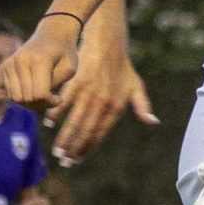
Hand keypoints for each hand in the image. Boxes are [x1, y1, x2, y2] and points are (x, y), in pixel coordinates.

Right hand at [1, 25, 80, 112]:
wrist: (52, 33)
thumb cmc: (65, 53)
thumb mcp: (69, 70)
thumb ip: (53, 86)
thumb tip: (35, 100)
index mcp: (40, 60)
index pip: (40, 94)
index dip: (51, 102)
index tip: (60, 98)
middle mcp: (21, 61)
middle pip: (27, 99)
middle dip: (41, 104)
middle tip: (53, 98)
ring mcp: (11, 63)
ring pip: (16, 98)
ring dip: (31, 103)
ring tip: (44, 95)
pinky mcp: (5, 66)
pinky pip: (11, 93)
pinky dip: (23, 96)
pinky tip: (34, 90)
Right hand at [49, 28, 158, 163]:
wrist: (109, 42)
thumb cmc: (122, 66)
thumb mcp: (136, 86)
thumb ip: (143, 106)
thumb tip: (154, 123)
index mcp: (116, 107)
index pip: (99, 134)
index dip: (88, 149)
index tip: (77, 160)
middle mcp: (103, 102)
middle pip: (86, 132)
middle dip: (74, 149)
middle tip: (65, 162)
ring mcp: (90, 92)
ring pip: (75, 121)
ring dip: (64, 138)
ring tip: (57, 151)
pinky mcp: (78, 81)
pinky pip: (65, 101)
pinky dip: (56, 113)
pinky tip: (48, 123)